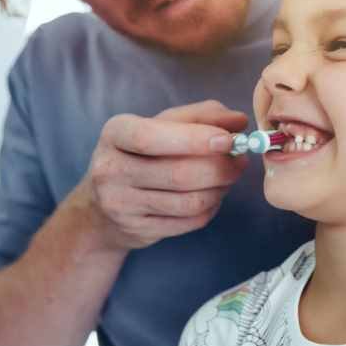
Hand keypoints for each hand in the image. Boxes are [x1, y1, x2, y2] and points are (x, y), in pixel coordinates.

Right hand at [85, 100, 248, 250]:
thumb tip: (239, 121)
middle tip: (241, 159)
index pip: (152, 137)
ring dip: (220, 189)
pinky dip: (211, 207)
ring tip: (227, 177)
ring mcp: (121, 204)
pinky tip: (212, 196)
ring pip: (189, 201)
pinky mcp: (137, 230)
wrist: (104, 205)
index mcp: (115, 133)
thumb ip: (203, 116)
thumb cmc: (144, 153)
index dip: (194, 139)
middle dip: (220, 167)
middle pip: (178, 173)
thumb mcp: (164, 124)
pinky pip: (190, 221)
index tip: (228, 139)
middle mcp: (110, 169)